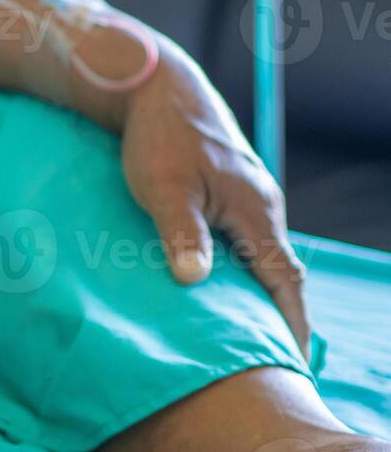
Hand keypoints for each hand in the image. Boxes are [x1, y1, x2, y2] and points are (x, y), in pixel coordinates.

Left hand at [119, 40, 310, 357]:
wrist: (158, 90)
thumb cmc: (159, 139)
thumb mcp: (164, 189)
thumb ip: (182, 234)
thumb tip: (194, 280)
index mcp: (255, 212)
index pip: (284, 281)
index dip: (290, 322)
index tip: (293, 361)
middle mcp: (261, 206)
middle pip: (280, 272)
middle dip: (280, 314)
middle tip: (272, 359)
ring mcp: (248, 197)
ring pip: (262, 255)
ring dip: (260, 291)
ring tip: (250, 333)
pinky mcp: (229, 190)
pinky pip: (246, 239)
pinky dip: (243, 268)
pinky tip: (223, 286)